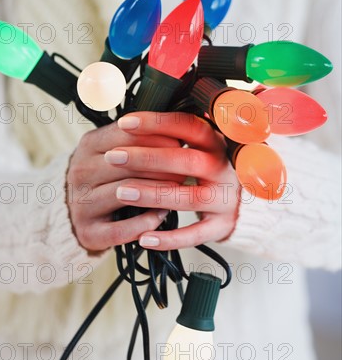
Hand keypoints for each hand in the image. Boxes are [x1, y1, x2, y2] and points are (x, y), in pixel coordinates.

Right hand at [66, 118, 183, 252]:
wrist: (72, 208)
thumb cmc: (103, 174)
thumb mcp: (112, 148)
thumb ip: (137, 138)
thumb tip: (177, 129)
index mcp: (89, 145)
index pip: (126, 134)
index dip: (158, 136)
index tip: (180, 141)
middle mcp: (81, 172)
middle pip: (128, 163)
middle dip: (163, 164)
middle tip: (187, 167)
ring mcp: (82, 203)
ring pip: (126, 193)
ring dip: (157, 191)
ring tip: (178, 189)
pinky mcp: (89, 232)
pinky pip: (122, 229)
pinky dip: (146, 222)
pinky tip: (161, 215)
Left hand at [109, 112, 239, 249]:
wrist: (246, 199)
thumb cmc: (210, 167)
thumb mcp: (202, 145)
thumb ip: (177, 135)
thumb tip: (134, 121)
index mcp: (217, 142)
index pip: (188, 126)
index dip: (156, 123)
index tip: (124, 123)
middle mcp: (224, 168)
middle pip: (185, 160)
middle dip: (146, 158)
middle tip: (113, 156)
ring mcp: (225, 199)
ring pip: (188, 197)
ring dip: (152, 194)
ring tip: (121, 191)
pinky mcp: (221, 226)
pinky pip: (195, 235)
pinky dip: (169, 238)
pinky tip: (144, 237)